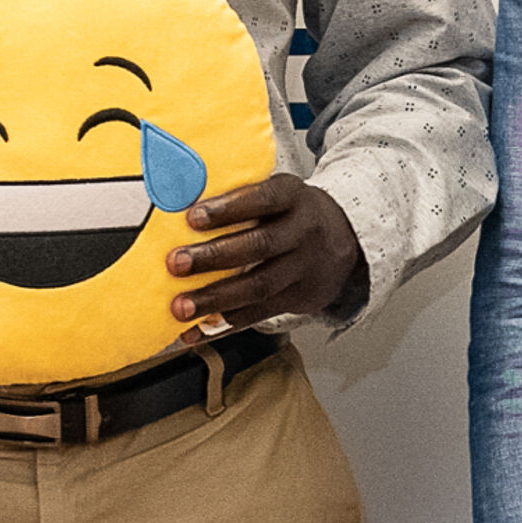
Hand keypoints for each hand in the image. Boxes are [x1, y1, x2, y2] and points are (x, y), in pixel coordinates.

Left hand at [164, 174, 363, 327]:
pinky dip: (223, 325)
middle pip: (260, 245)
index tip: (192, 217)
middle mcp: (302, 232)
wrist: (345, 239)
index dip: (228, 208)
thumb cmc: (293, 212)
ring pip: (259, 286)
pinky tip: (195, 332)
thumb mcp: (279, 191)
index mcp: (293, 197)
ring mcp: (303, 268)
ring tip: (181, 307)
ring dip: (215, 299)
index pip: (263, 199)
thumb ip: (241, 194)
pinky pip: (258, 314)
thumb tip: (179, 195)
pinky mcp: (298, 298)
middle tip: (176, 263)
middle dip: (214, 256)